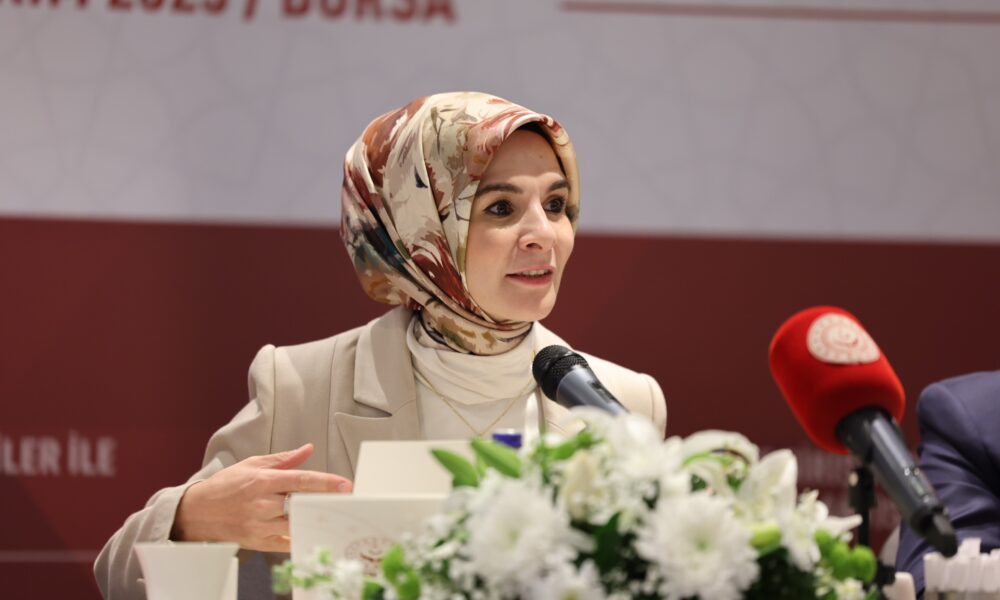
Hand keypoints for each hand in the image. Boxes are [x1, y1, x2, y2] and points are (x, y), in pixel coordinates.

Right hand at [171, 443, 351, 551]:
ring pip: (296, 525)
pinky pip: (286, 543)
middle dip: (324, 502)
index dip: (325, 482)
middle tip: (345, 501)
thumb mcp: (253, 464)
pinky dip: (299, 537)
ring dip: (313, 520)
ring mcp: (260, 525)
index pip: (301, 481)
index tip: (345, 485)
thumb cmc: (226, 486)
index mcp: (263, 482)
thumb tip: (307, 449)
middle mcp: (263, 504)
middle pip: (302, 505)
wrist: (198, 512)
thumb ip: (284, 459)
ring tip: (330, 515)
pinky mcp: (258, 542)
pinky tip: (309, 530)